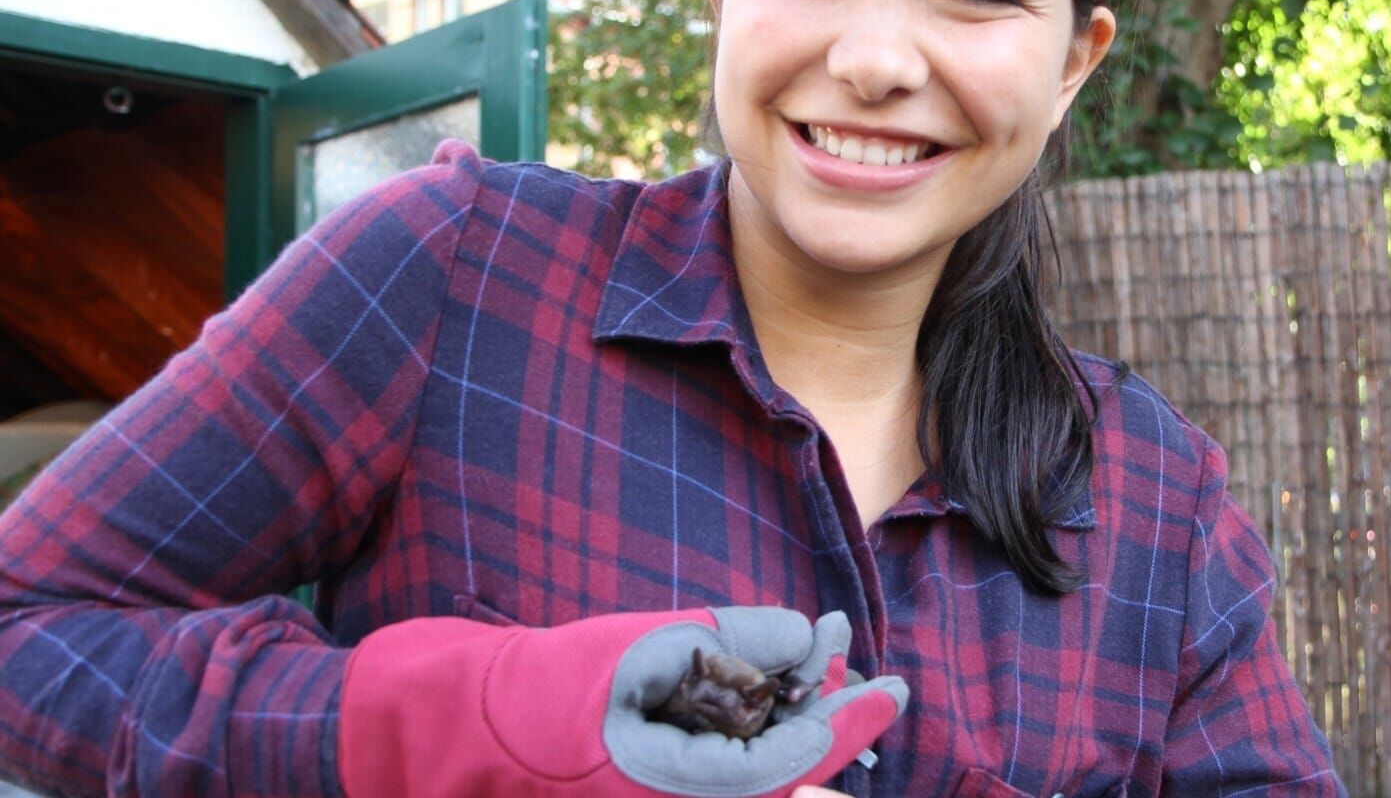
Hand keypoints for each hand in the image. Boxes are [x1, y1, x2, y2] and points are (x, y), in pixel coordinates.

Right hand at [339, 606, 908, 796]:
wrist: (472, 735)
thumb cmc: (552, 690)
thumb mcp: (647, 648)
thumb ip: (732, 643)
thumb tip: (807, 639)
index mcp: (689, 788)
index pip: (792, 758)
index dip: (845, 718)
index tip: (887, 686)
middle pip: (788, 775)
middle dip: (833, 723)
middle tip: (878, 682)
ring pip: (764, 778)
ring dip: (801, 728)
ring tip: (836, 677)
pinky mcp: (664, 797)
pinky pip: (732, 776)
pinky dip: (762, 738)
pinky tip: (777, 700)